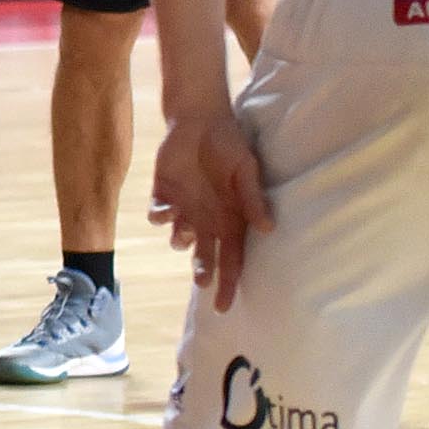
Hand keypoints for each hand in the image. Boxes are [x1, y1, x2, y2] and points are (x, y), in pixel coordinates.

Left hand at [148, 109, 271, 311]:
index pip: (233, 259)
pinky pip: (159, 214)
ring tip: (185, 232)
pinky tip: (166, 209)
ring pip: (179, 239)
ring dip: (179, 240)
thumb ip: (253, 199)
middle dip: (202, 271)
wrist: (199, 120)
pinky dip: (161, 216)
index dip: (228, 283)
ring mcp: (185, 208)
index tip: (222, 307)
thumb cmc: (230, 146)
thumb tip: (268, 230)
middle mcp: (208, 219)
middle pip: (205, 256)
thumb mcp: (246, 171)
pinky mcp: (164, 194)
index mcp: (232, 219)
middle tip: (201, 280)